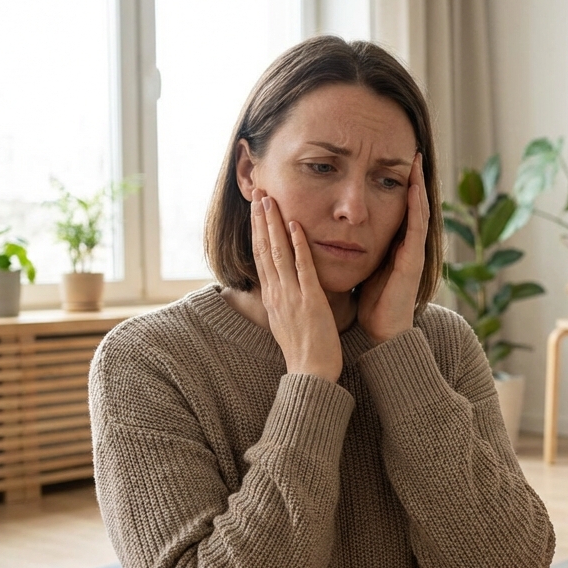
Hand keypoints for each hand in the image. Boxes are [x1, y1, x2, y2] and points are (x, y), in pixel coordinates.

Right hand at [250, 188, 341, 380]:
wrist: (311, 373)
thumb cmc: (304, 350)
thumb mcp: (287, 321)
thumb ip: (284, 300)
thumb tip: (282, 285)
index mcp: (272, 297)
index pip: (260, 257)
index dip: (257, 231)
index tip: (256, 210)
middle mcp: (277, 294)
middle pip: (264, 250)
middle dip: (261, 220)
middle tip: (258, 194)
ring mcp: (291, 296)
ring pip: (278, 254)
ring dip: (273, 225)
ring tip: (270, 201)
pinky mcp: (310, 301)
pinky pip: (302, 268)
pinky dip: (297, 246)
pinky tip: (294, 226)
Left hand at [358, 153, 428, 345]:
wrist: (382, 332)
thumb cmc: (372, 303)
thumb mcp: (364, 265)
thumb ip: (359, 246)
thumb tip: (339, 227)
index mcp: (396, 245)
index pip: (400, 208)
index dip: (400, 185)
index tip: (394, 161)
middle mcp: (408, 246)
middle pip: (413, 205)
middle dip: (414, 179)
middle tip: (414, 152)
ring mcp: (414, 253)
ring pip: (419, 212)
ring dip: (419, 186)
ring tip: (418, 162)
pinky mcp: (413, 262)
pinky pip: (417, 229)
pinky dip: (417, 207)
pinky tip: (415, 189)